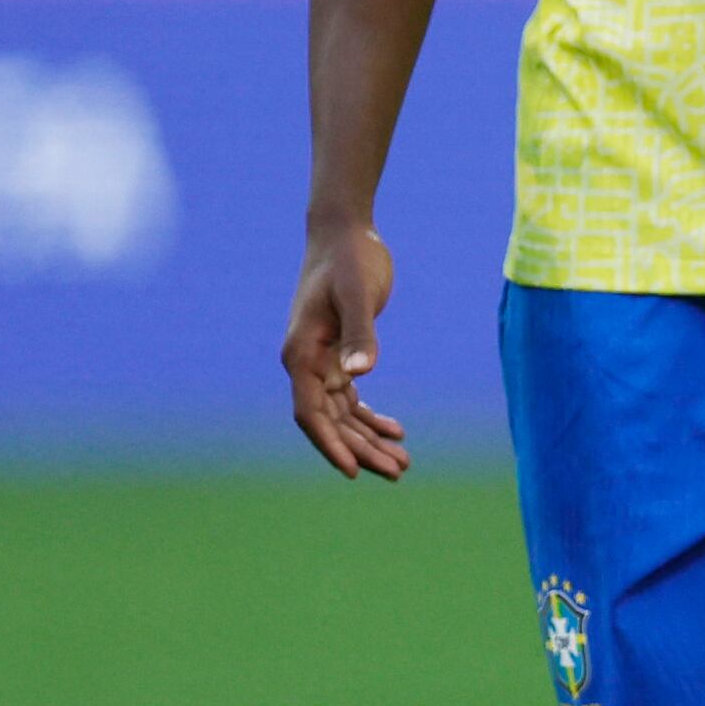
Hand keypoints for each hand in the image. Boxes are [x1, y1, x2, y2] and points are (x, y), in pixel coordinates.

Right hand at [283, 222, 407, 479]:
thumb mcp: (360, 294)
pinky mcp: (338, 355)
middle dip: (361, 450)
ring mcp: (320, 361)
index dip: (331, 445)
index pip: (311, 413)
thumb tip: (362, 374)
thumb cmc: (350, 260)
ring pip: (343, 414)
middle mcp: (305, 363)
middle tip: (399, 472)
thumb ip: (361, 333)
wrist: (346, 233)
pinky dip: (371, 417)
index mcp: (301, 354)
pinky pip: (351, 397)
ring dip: (369, 439)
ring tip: (403, 463)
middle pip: (331, 422)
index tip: (355, 472)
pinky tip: (396, 430)